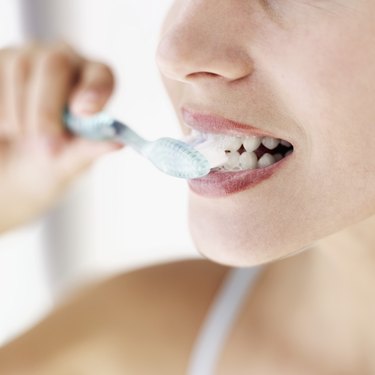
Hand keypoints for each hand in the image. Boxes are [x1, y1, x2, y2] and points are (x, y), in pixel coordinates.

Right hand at [0, 42, 120, 233]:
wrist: (11, 167)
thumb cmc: (49, 159)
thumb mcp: (71, 161)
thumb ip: (90, 149)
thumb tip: (118, 142)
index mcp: (92, 84)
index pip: (101, 75)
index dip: (94, 89)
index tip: (84, 112)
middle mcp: (64, 63)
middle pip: (55, 64)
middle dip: (47, 109)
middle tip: (47, 145)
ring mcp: (29, 57)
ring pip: (20, 69)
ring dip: (19, 114)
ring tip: (23, 136)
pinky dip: (0, 110)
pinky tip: (7, 126)